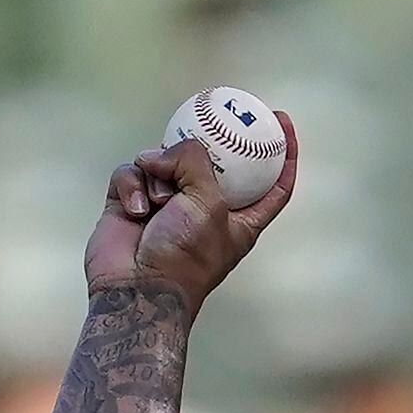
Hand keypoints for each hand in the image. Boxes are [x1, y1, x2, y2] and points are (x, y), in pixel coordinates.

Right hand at [82, 113, 299, 310]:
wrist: (135, 290)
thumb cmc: (184, 257)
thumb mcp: (208, 203)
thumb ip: (197, 162)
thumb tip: (165, 155)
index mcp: (240, 220)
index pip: (273, 185)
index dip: (282, 154)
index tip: (282, 122)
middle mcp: (204, 211)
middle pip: (209, 162)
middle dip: (200, 148)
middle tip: (200, 125)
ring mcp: (165, 206)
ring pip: (163, 161)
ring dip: (159, 175)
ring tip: (157, 203)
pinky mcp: (130, 203)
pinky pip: (132, 173)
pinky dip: (132, 186)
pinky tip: (135, 210)